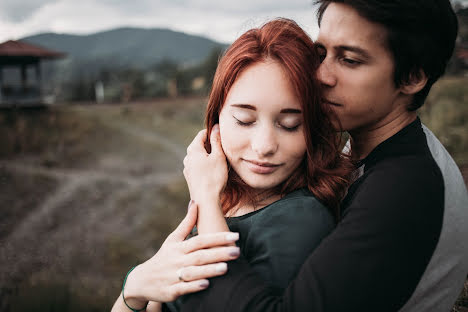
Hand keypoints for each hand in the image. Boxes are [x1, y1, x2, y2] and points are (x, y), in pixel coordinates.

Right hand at [118, 202, 239, 307]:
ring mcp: (173, 276)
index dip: (217, 237)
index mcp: (179, 247)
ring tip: (226, 268)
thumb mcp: (173, 240)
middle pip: (200, 256)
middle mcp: (177, 260)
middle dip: (219, 253)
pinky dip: (194, 286)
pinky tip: (207, 284)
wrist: (142, 281)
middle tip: (237, 251)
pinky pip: (184, 289)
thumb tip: (195, 202)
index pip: (200, 240)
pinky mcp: (170, 291)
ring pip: (193, 272)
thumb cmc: (164, 257)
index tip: (235, 235)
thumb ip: (186, 223)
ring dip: (209, 270)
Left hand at [183, 125, 227, 205]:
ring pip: (199, 156)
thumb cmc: (214, 178)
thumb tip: (216, 127)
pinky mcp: (190, 178)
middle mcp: (187, 158)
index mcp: (193, 150)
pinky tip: (214, 171)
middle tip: (223, 148)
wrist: (206, 201)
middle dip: (211, 144)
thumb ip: (217, 140)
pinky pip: (198, 166)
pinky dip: (206, 165)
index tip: (222, 135)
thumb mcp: (218, 156)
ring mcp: (187, 169)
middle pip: (199, 145)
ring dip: (208, 156)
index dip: (213, 132)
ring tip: (220, 160)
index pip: (202, 134)